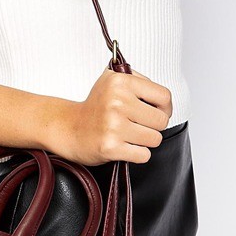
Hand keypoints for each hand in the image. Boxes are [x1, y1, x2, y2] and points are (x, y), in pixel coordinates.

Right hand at [49, 67, 172, 165]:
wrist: (69, 128)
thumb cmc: (95, 107)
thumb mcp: (113, 81)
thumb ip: (139, 81)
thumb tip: (164, 98)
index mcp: (120, 82)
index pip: (164, 96)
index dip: (165, 107)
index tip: (157, 111)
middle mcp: (117, 101)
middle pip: (162, 120)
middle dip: (153, 126)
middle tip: (138, 125)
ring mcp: (113, 124)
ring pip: (155, 139)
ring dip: (145, 141)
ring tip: (129, 135)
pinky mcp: (111, 146)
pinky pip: (144, 155)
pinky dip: (137, 154)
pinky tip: (124, 145)